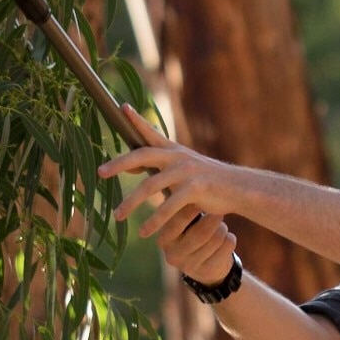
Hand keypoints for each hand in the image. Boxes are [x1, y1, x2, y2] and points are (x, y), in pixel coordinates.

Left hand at [99, 105, 238, 284]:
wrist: (239, 189)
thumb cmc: (208, 182)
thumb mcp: (184, 169)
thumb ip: (160, 167)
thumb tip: (133, 167)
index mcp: (175, 150)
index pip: (151, 133)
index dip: (136, 120)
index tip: (121, 107)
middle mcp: (178, 156)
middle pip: (142, 155)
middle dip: (119, 163)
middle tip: (100, 172)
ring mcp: (186, 171)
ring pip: (151, 186)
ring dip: (131, 202)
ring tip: (117, 216)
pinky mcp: (195, 189)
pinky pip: (168, 206)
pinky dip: (155, 220)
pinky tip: (144, 232)